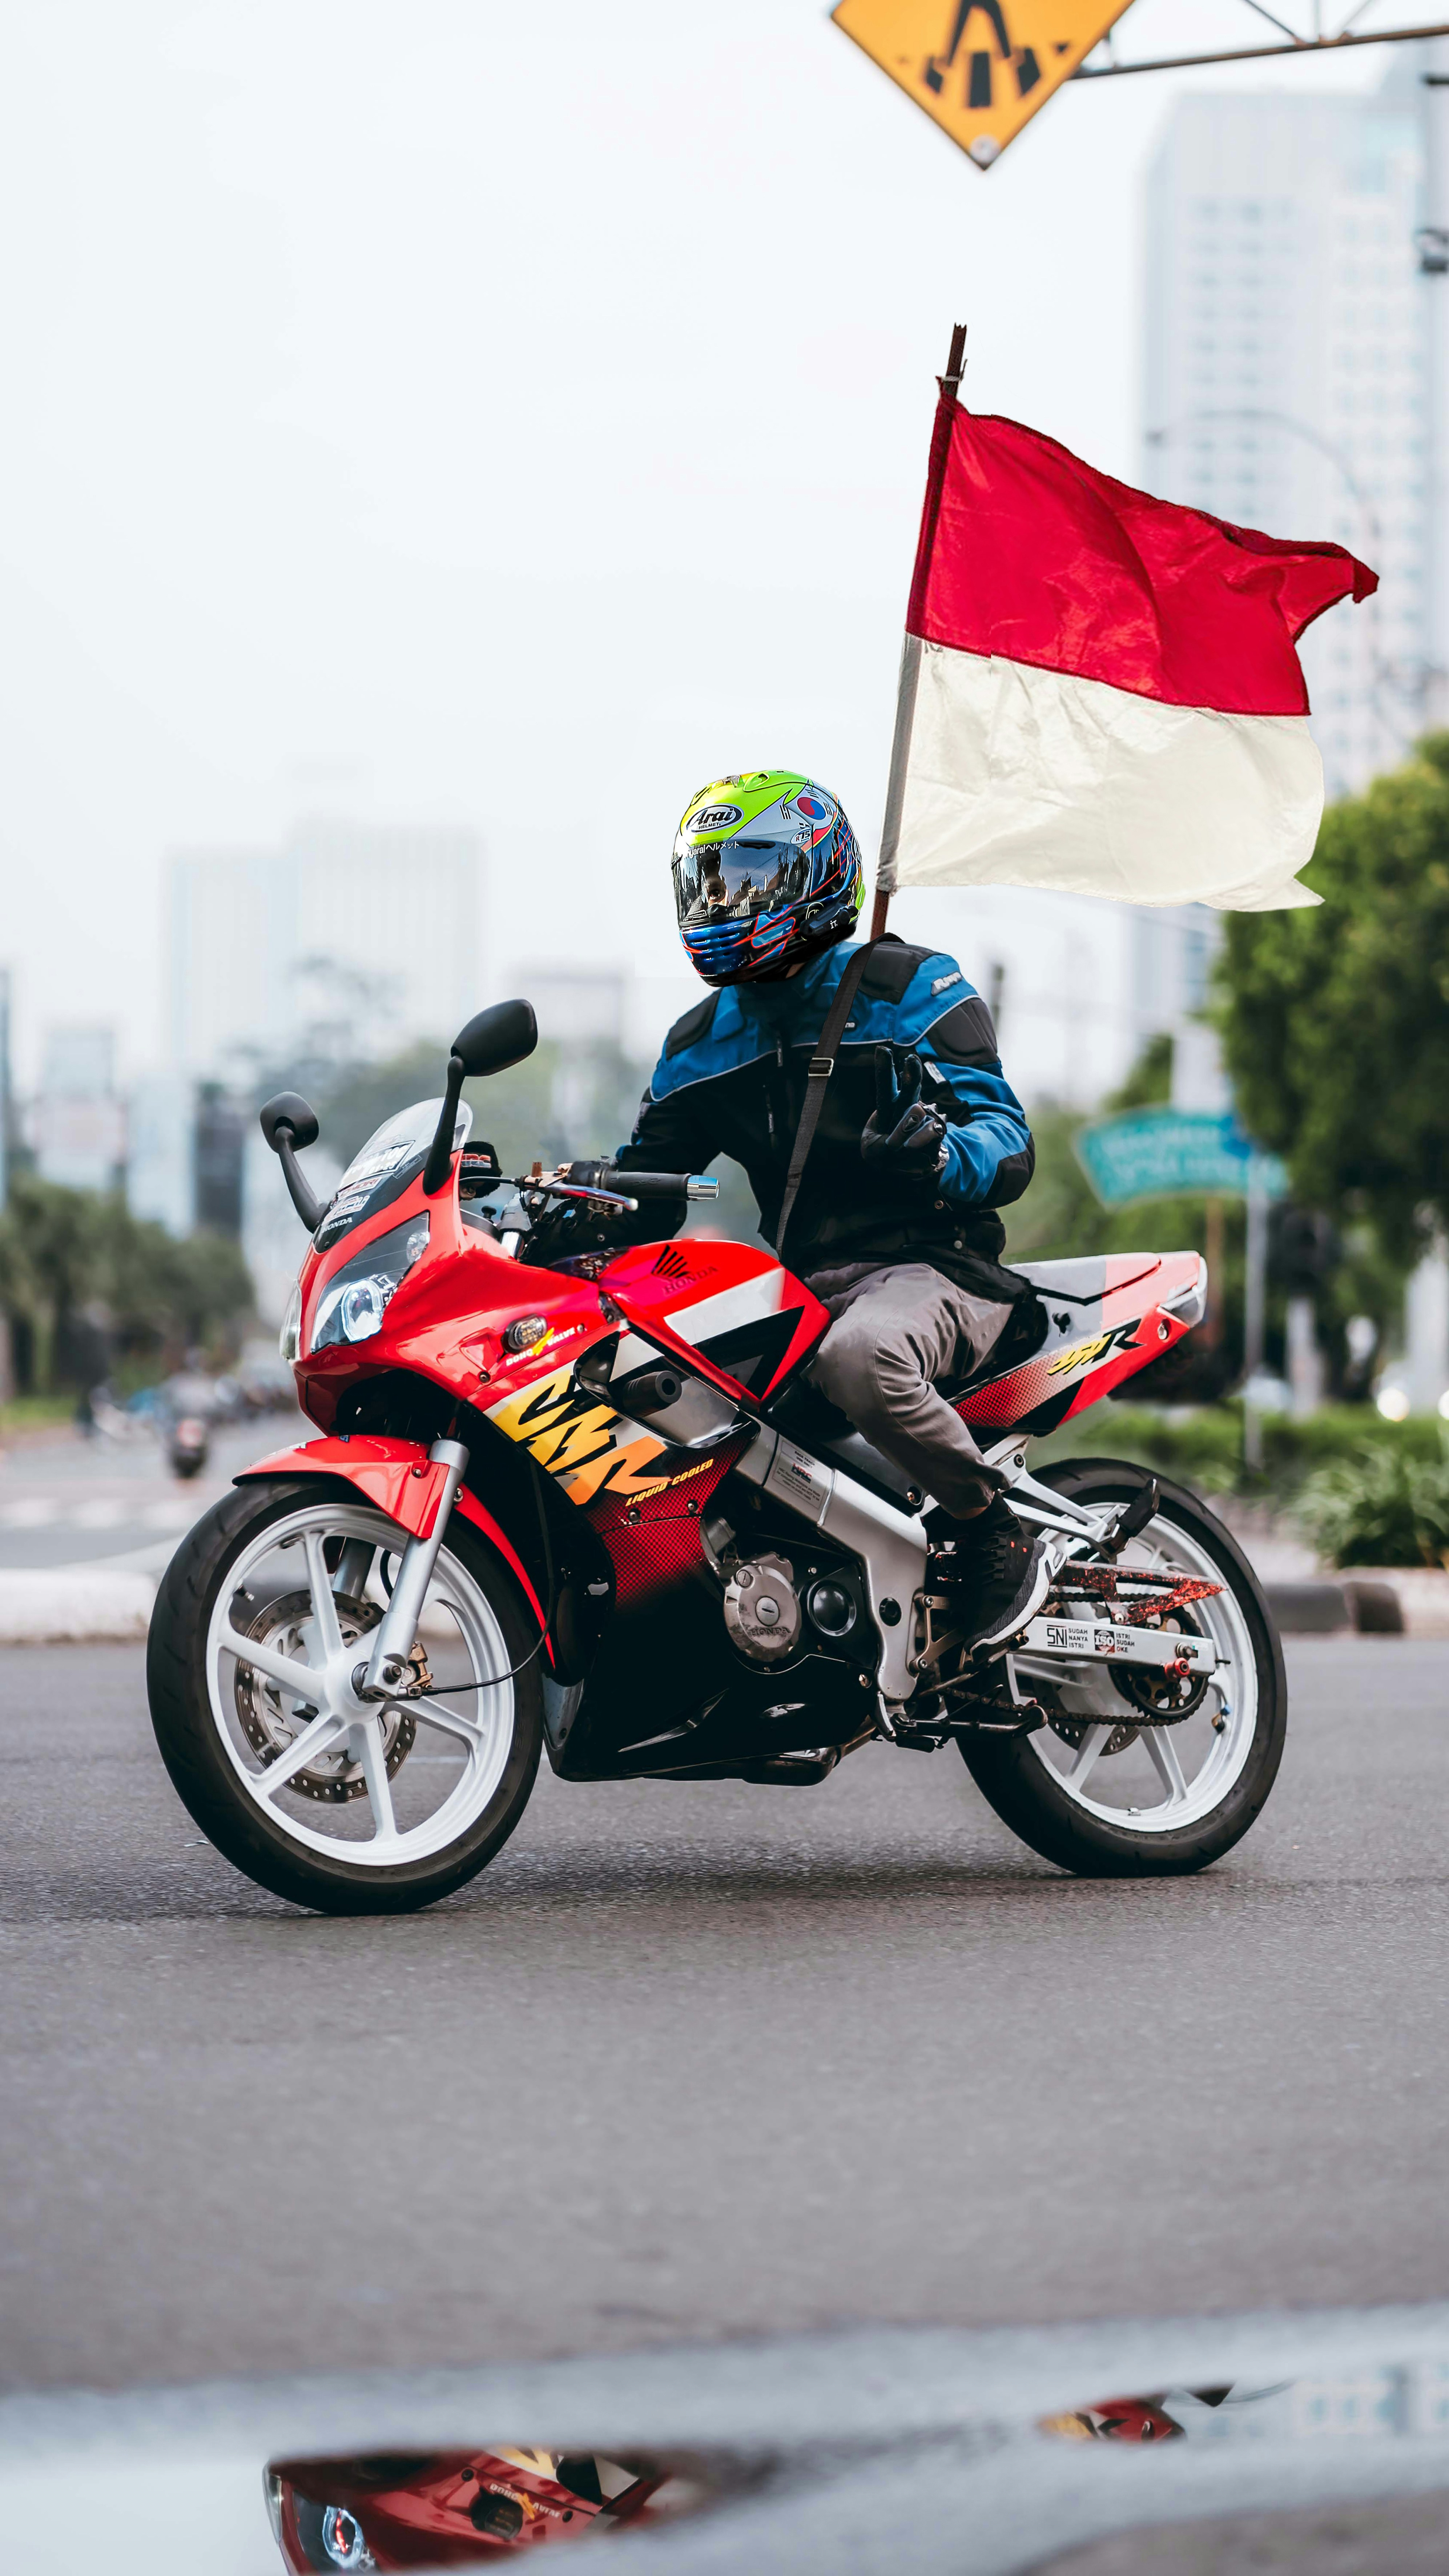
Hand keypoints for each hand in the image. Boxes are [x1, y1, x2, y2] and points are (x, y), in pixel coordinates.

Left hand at [861, 1048, 946, 1173]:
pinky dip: (922, 1143)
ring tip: (913, 1121)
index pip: (886, 1087)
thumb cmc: (887, 1152)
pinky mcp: (937, 1135)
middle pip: (908, 1093)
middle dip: (910, 1078)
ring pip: (920, 1117)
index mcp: (888, 1107)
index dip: (884, 1070)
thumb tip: (908, 1138)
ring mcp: (924, 1121)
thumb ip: (883, 1146)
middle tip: (911, 1061)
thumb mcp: (875, 1150)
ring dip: (910, 1122)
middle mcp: (907, 1110)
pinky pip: (931, 1138)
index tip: (882, 1051)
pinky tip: (914, 1148)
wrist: (914, 1166)